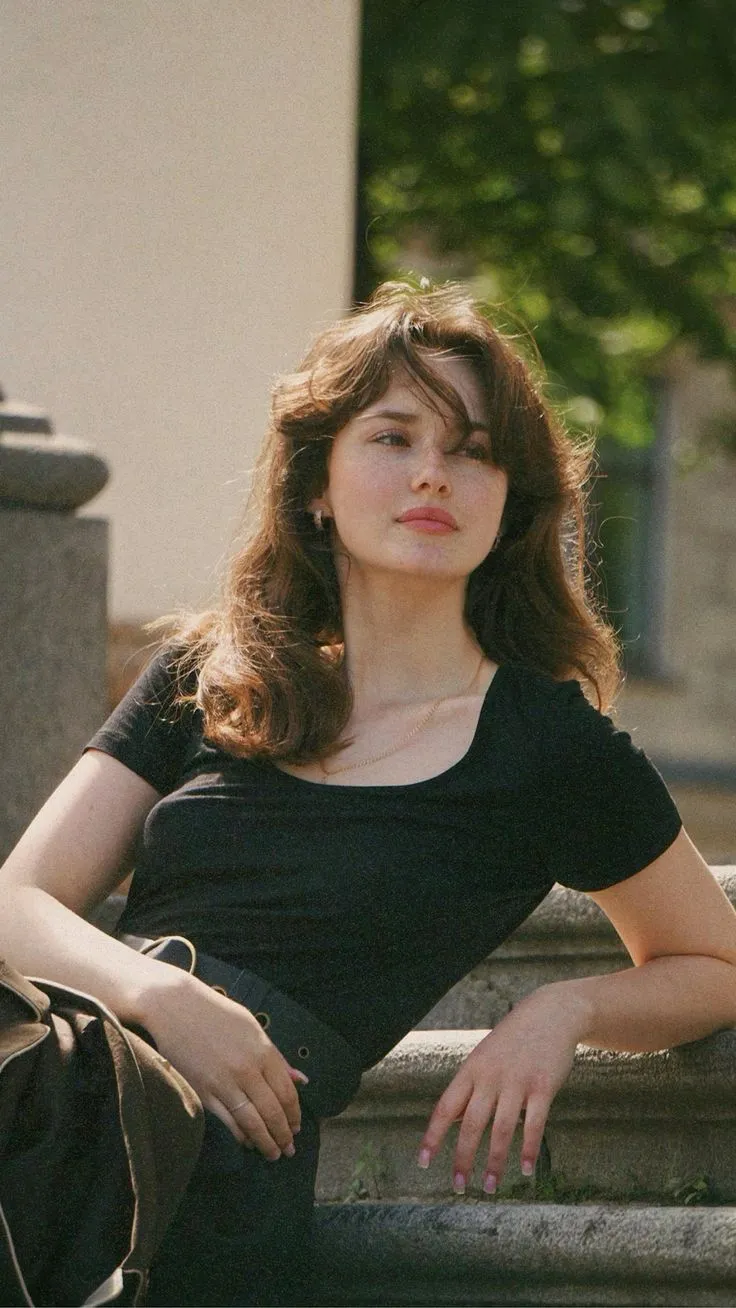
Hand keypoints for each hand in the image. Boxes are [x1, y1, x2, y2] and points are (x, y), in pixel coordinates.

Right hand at [140, 964, 307, 1160]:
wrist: (175, 1006)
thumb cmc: (217, 1014)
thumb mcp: (252, 1028)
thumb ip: (277, 1058)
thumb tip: (301, 1081)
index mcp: (262, 1050)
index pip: (287, 1093)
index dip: (294, 1115)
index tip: (296, 1128)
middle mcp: (246, 1069)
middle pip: (272, 1112)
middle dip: (283, 1135)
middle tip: (288, 1150)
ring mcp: (223, 1082)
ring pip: (252, 1122)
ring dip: (265, 1142)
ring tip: (272, 1153)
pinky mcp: (202, 1092)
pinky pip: (226, 1122)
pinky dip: (240, 1136)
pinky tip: (247, 1142)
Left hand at [417, 985, 585, 1194]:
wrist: (550, 1014)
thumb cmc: (513, 1041)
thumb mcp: (484, 1057)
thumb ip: (471, 1088)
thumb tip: (456, 1121)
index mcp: (471, 1070)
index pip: (446, 1107)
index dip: (433, 1136)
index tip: (423, 1162)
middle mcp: (490, 1077)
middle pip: (471, 1124)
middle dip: (463, 1158)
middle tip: (458, 1186)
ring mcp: (517, 1081)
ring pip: (502, 1129)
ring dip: (495, 1162)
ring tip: (490, 1187)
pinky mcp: (543, 1087)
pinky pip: (535, 1124)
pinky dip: (528, 1149)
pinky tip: (526, 1170)